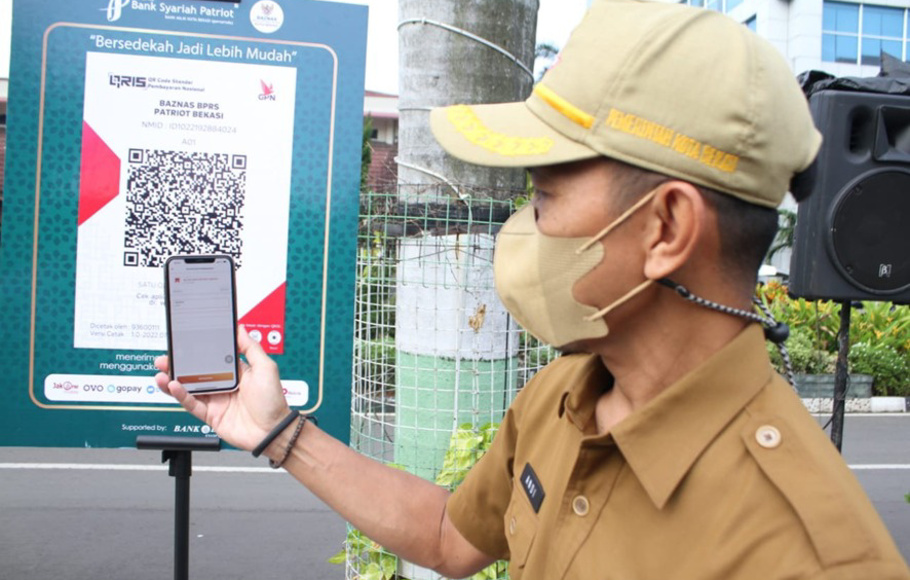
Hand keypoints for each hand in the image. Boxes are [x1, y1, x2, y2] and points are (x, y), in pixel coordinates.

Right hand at [154, 325, 290, 450]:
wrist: (273, 430)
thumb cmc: (273, 401)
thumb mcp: (265, 368)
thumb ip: (250, 348)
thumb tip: (241, 329)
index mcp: (235, 372)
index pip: (212, 358)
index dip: (198, 350)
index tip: (185, 341)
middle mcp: (223, 385)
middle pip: (195, 372)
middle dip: (179, 364)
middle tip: (166, 356)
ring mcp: (216, 400)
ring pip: (189, 388)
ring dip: (174, 379)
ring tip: (162, 371)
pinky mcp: (210, 415)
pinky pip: (192, 404)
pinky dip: (181, 395)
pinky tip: (173, 386)